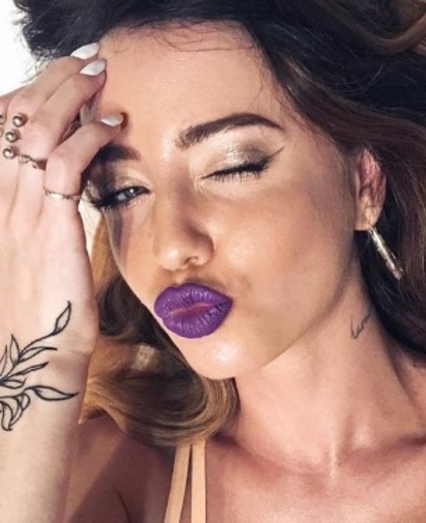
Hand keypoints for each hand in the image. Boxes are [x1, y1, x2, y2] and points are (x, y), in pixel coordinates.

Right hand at [0, 43, 122, 361]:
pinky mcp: (50, 227)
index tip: (66, 75)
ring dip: (70, 96)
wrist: (39, 348)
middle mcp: (3, 196)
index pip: (5, 127)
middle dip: (53, 81)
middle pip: (18, 117)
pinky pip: (65, 166)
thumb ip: (47, 208)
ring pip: (39, 132)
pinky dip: (87, 138)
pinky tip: (112, 125)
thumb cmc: (47, 300)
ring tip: (100, 78)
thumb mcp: (38, 244)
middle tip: (87, 62)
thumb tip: (70, 182)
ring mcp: (23, 210)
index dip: (33, 93)